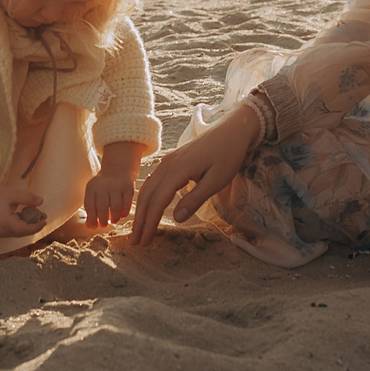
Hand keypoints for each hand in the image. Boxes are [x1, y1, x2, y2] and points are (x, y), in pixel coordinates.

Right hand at [0, 168, 44, 240]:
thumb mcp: (14, 193)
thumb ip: (28, 198)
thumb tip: (41, 201)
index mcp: (4, 223)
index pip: (24, 230)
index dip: (36, 226)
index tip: (45, 220)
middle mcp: (1, 230)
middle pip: (22, 232)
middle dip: (33, 225)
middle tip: (43, 216)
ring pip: (17, 232)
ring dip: (27, 224)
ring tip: (34, 212)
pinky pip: (12, 230)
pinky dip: (20, 224)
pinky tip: (24, 213)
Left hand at [82, 143, 143, 228]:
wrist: (117, 169)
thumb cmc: (102, 187)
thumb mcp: (93, 194)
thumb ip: (90, 210)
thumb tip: (89, 226)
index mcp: (92, 187)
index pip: (90, 207)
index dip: (92, 219)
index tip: (95, 225)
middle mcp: (103, 185)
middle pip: (102, 208)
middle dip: (103, 220)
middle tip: (105, 224)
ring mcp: (117, 186)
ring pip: (116, 207)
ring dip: (114, 218)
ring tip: (113, 220)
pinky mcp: (128, 187)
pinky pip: (127, 205)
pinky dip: (124, 213)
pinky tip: (121, 215)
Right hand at [128, 103, 261, 245]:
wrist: (232, 129)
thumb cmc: (228, 154)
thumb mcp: (216, 180)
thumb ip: (195, 199)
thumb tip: (176, 219)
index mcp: (177, 170)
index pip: (157, 201)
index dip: (149, 223)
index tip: (145, 241)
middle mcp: (167, 165)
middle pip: (147, 196)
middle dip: (140, 220)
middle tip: (136, 241)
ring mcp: (167, 161)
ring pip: (147, 188)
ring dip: (141, 210)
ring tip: (139, 229)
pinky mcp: (171, 161)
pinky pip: (153, 181)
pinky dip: (147, 198)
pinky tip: (148, 208)